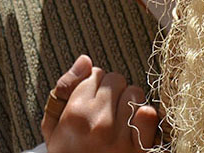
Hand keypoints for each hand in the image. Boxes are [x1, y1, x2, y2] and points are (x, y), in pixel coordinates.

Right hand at [43, 55, 158, 152]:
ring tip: (118, 119)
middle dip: (112, 91)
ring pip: (135, 92)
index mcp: (75, 114)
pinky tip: (135, 126)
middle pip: (117, 80)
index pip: (96, 74)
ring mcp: (121, 136)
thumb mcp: (53, 124)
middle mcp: (99, 124)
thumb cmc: (67, 150)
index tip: (90, 101)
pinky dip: (145, 116)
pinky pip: (150, 114)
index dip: (94, 85)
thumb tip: (85, 59)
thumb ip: (65, 87)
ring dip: (129, 102)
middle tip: (104, 111)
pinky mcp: (139, 148)